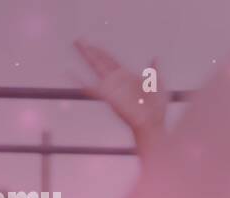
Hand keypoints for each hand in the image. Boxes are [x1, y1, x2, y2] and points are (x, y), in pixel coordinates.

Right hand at [73, 39, 168, 158]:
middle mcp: (117, 81)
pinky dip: (81, 81)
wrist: (153, 124)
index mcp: (128, 77)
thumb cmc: (156, 108)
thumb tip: (155, 57)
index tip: (94, 44)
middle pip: (100, 61)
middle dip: (90, 51)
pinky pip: (92, 88)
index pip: (112, 61)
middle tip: (78, 40)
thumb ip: (154, 71)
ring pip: (96, 68)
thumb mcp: (158, 84)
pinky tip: (71, 73)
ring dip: (86, 56)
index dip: (103, 52)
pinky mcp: (109, 96)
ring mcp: (112, 88)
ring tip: (77, 46)